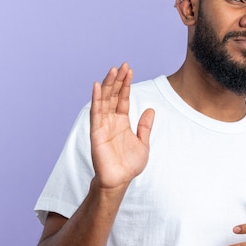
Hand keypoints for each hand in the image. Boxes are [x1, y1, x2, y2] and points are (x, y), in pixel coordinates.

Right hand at [90, 62, 154, 189]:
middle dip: (118, 80)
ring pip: (104, 100)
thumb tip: (150, 109)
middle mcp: (111, 121)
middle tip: (122, 65)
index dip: (126, 85)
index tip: (129, 70)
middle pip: (114, 96)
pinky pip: (96, 112)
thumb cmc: (129, 165)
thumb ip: (145, 127)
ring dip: (108, 85)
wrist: (119, 180)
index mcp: (122, 122)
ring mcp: (102, 125)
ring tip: (112, 70)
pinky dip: (96, 98)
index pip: (123, 99)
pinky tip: (97, 86)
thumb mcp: (143, 143)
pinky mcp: (96, 131)